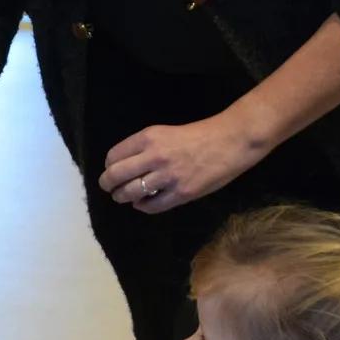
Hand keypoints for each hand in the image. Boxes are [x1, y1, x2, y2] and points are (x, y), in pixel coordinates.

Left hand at [98, 114, 262, 213]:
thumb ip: (145, 148)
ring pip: (130, 192)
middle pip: (116, 175)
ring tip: (123, 197)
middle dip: (107, 184)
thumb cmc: (199, 135)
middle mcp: (154, 156)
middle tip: (108, 188)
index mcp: (148, 138)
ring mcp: (167, 176)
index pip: (114, 156)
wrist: (231, 141)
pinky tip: (142, 204)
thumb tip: (126, 165)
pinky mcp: (181, 193)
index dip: (108, 166)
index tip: (110, 170)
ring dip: (122, 197)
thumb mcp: (166, 133)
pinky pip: (152, 206)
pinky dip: (143, 206)